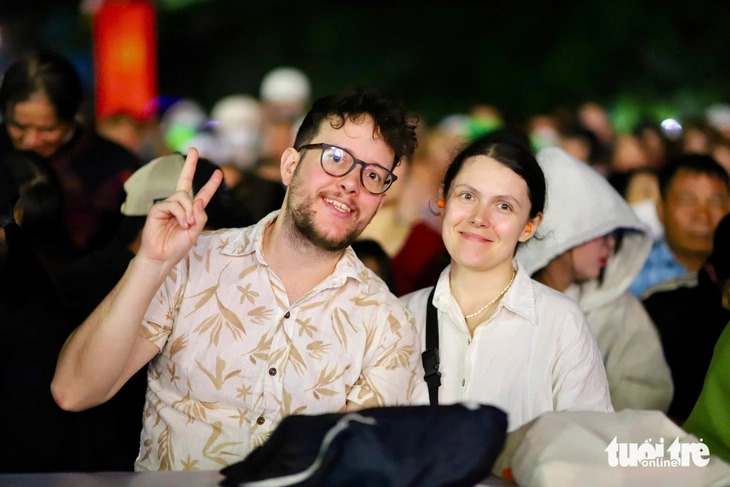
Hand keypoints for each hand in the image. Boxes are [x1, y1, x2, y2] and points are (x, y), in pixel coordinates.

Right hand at [138, 148, 222, 266]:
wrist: (162, 256)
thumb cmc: (178, 246)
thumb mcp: (196, 232)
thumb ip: (200, 215)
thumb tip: (198, 201)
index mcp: (191, 210)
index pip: (202, 194)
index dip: (211, 184)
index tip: (218, 173)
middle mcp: (179, 204)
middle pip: (185, 180)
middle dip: (190, 164)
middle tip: (193, 149)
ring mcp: (168, 205)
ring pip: (184, 197)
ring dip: (189, 211)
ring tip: (187, 225)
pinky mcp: (158, 208)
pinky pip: (173, 204)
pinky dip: (181, 214)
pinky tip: (181, 223)